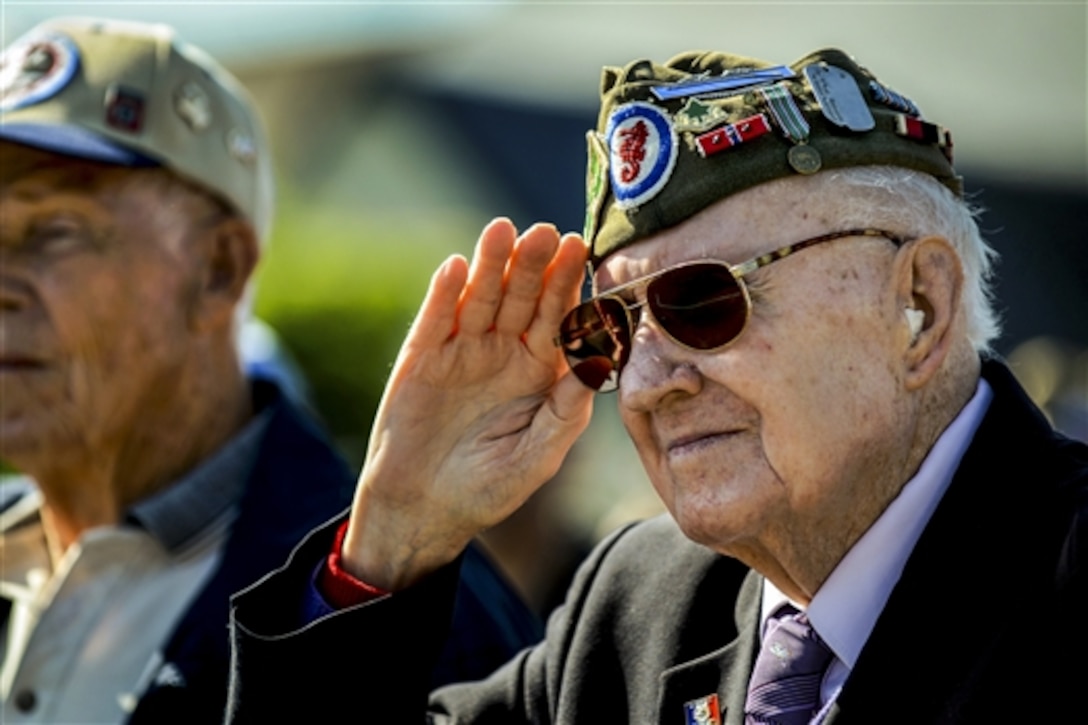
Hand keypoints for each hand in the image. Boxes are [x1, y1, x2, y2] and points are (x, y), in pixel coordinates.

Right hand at [342, 218, 593, 589]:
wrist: (425, 511)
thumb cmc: (490, 488)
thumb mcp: (538, 455)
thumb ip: (568, 411)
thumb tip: (600, 365)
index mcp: (540, 372)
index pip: (558, 319)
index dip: (567, 285)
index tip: (579, 250)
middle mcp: (504, 353)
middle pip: (522, 299)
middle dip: (534, 266)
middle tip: (546, 232)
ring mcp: (462, 351)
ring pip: (480, 299)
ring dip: (491, 265)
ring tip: (503, 230)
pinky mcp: (422, 359)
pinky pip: (436, 321)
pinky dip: (444, 295)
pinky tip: (456, 268)